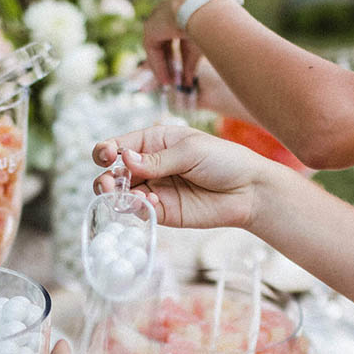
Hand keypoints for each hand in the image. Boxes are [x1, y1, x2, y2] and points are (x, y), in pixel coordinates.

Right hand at [92, 125, 283, 228]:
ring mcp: (154, 189)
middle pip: (114, 172)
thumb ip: (156, 159)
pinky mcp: (162, 211)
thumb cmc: (224, 160)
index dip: (106, 151)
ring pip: (121, 194)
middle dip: (105, 178)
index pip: (120, 145)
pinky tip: (152, 203)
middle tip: (109, 183)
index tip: (107, 156)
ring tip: (126, 196)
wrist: (248, 191)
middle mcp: (149, 166)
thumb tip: (125, 160)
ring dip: (116, 195)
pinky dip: (138, 208)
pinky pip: (139, 211)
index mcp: (154, 142)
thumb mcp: (190, 150)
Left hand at [144, 0, 203, 87]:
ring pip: (156, 47)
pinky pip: (152, 50)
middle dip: (168, 62)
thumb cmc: (208, 26)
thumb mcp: (199, 47)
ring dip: (162, 66)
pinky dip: (158, 65)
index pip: (177, 35)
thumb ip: (191, 64)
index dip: (179, 55)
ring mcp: (157, 17)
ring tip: (167, 83)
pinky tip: (164, 79)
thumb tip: (188, 83)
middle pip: (164, 43)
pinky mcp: (150, 27)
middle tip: (172, 80)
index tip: (182, 71)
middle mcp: (167, 12)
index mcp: (181, 11)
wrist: (204, 12)